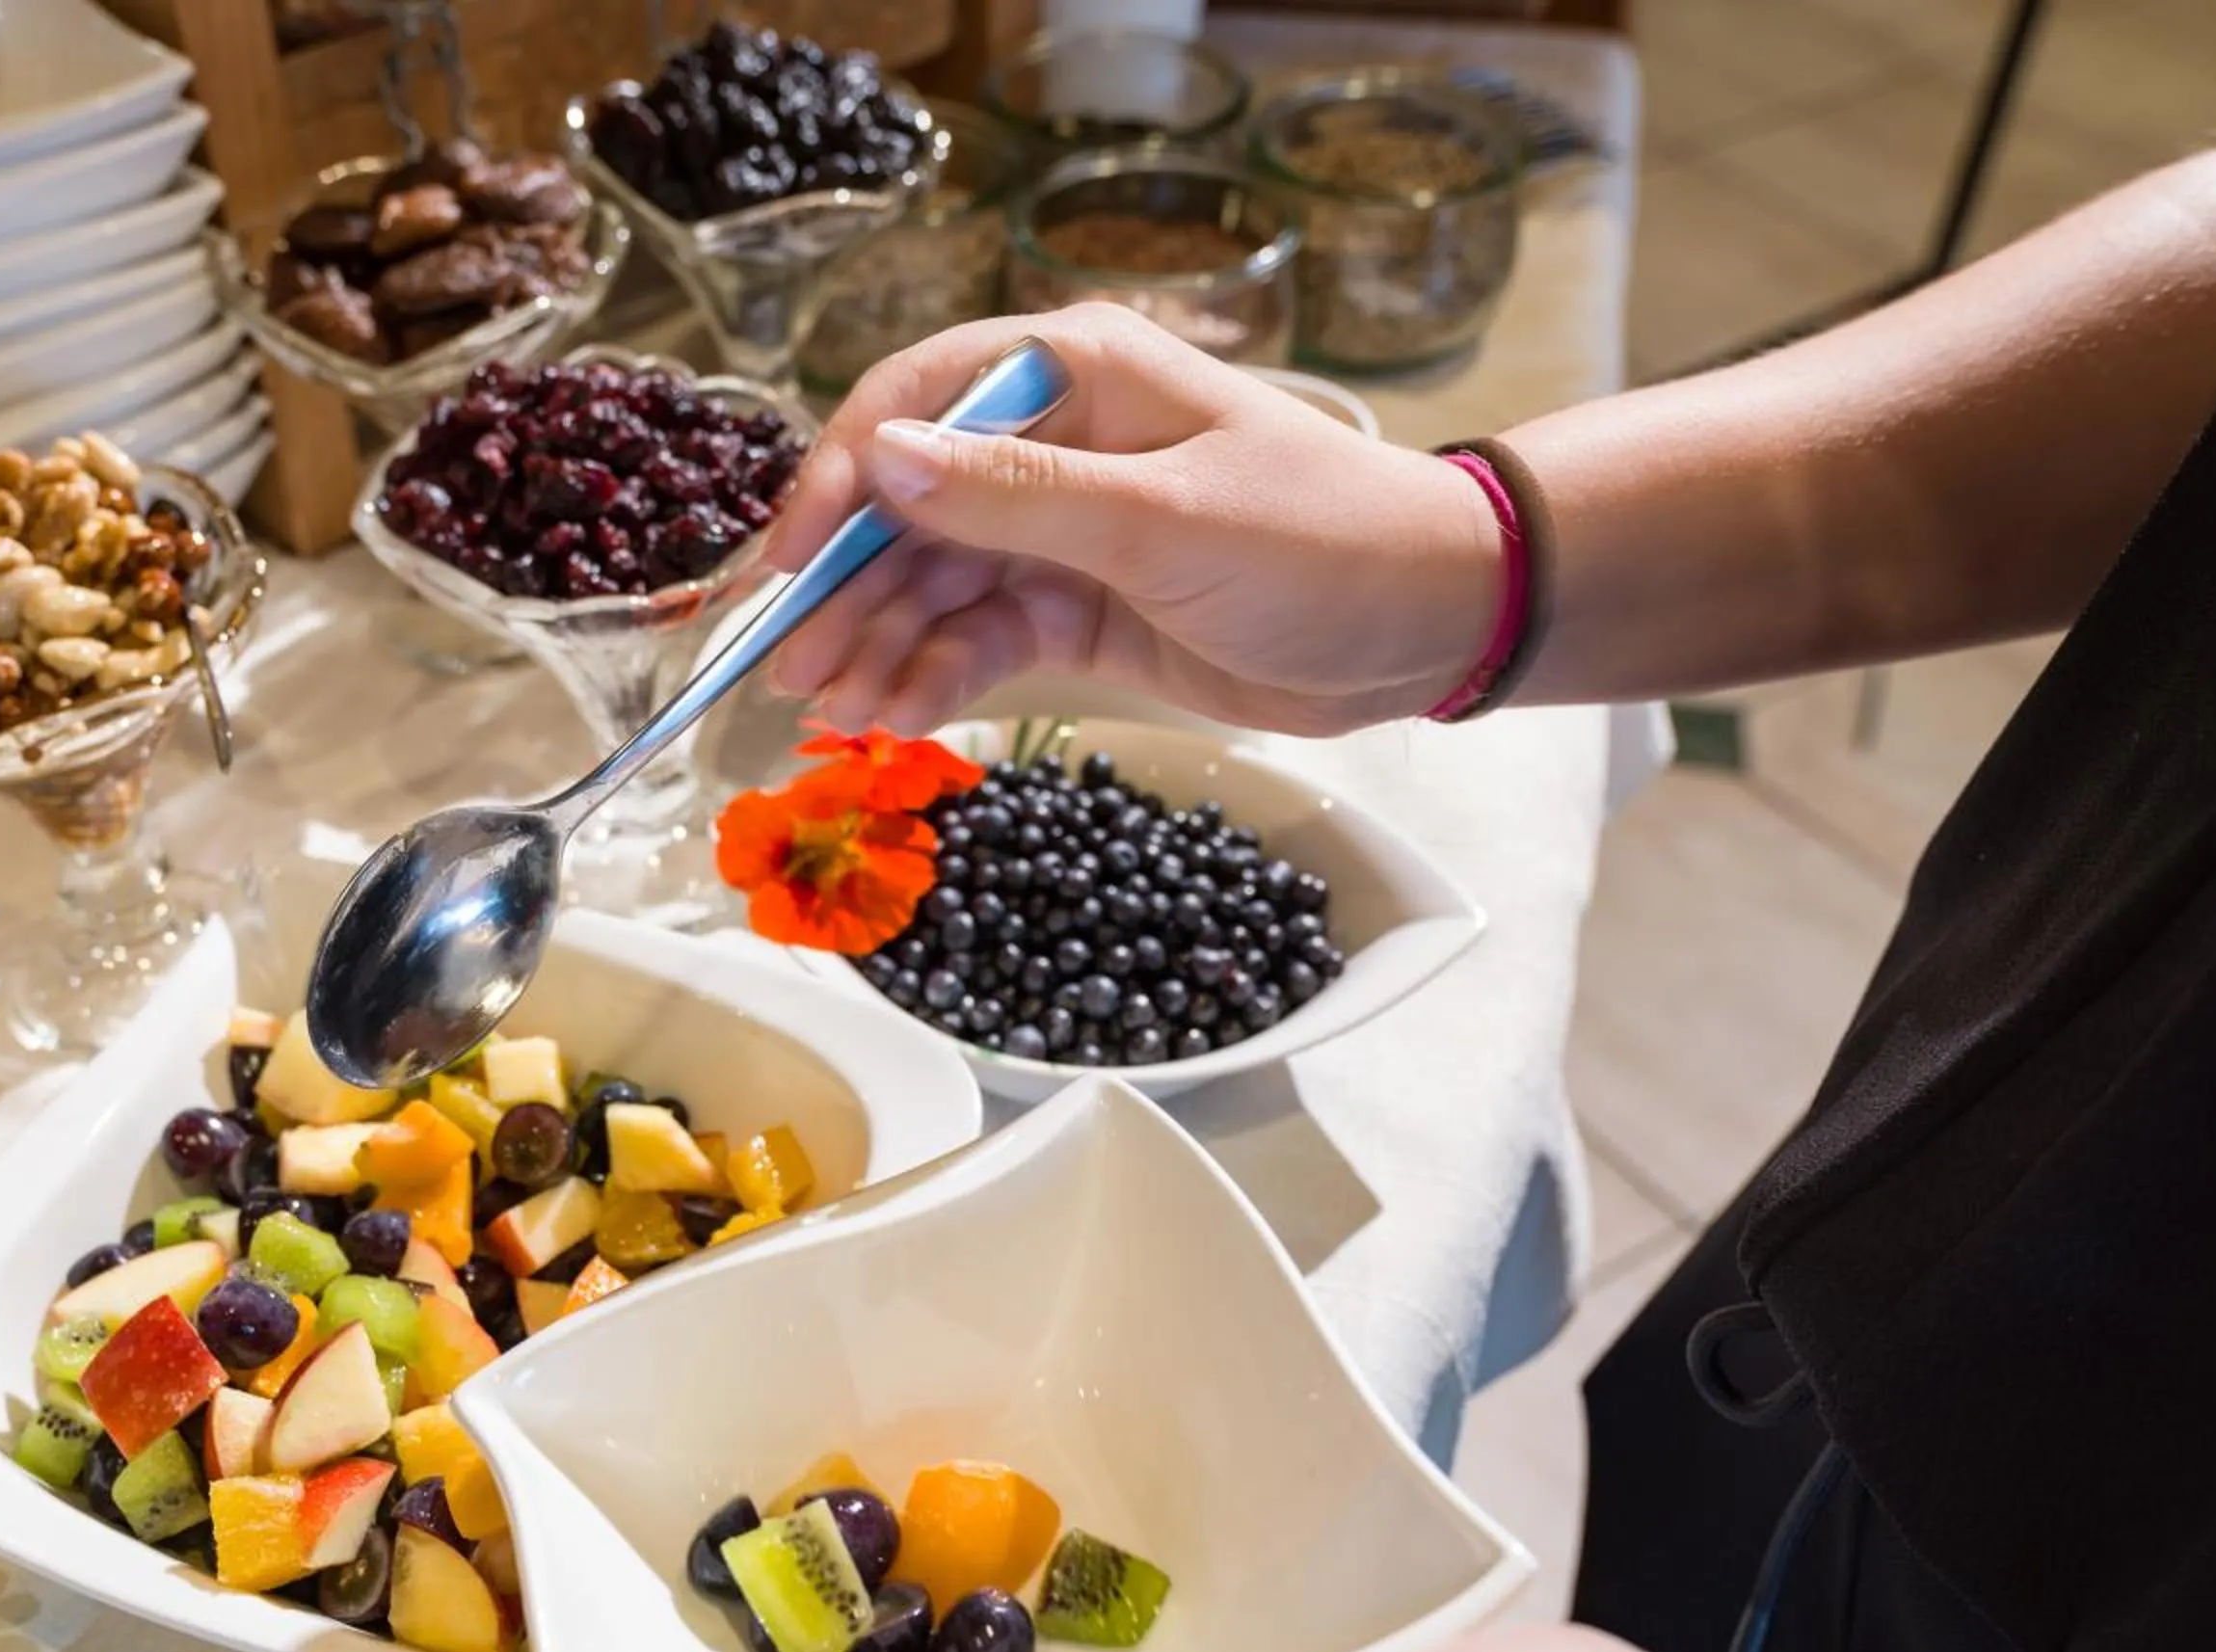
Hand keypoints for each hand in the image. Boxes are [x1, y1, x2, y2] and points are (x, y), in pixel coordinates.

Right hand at [762, 304, 1506, 737]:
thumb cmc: (1320, 542)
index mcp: (1072, 373)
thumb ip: (1013, 494)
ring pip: (933, 582)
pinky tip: (893, 715)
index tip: (786, 566)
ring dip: (879, 643)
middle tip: (786, 670)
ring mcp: (1061, 529)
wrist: (1428, 623)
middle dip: (844, 587)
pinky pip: (979, 636)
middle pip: (908, 508)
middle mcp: (1052, 440)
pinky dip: (933, 674)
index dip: (838, 483)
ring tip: (835, 713)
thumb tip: (879, 458)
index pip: (915, 407)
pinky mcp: (1078, 606)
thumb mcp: (1160, 517)